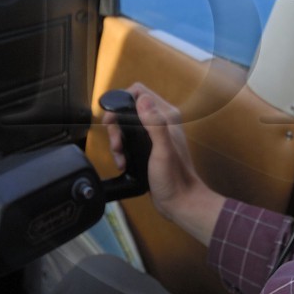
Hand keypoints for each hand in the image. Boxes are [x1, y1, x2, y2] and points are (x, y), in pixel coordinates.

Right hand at [105, 83, 225, 244]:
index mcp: (166, 116)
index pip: (139, 92)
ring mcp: (154, 135)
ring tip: (119, 156)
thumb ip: (155, 124)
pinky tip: (123, 163)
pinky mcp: (148, 148)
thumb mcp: (162, 150)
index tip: (114, 119)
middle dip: (116, 125)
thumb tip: (142, 100)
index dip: (122, 101)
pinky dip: (122, 150)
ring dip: (117, 140)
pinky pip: (128, 140)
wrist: (179, 201)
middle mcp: (160, 122)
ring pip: (126, 126)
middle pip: (128, 109)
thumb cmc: (174, 178)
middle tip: (116, 143)